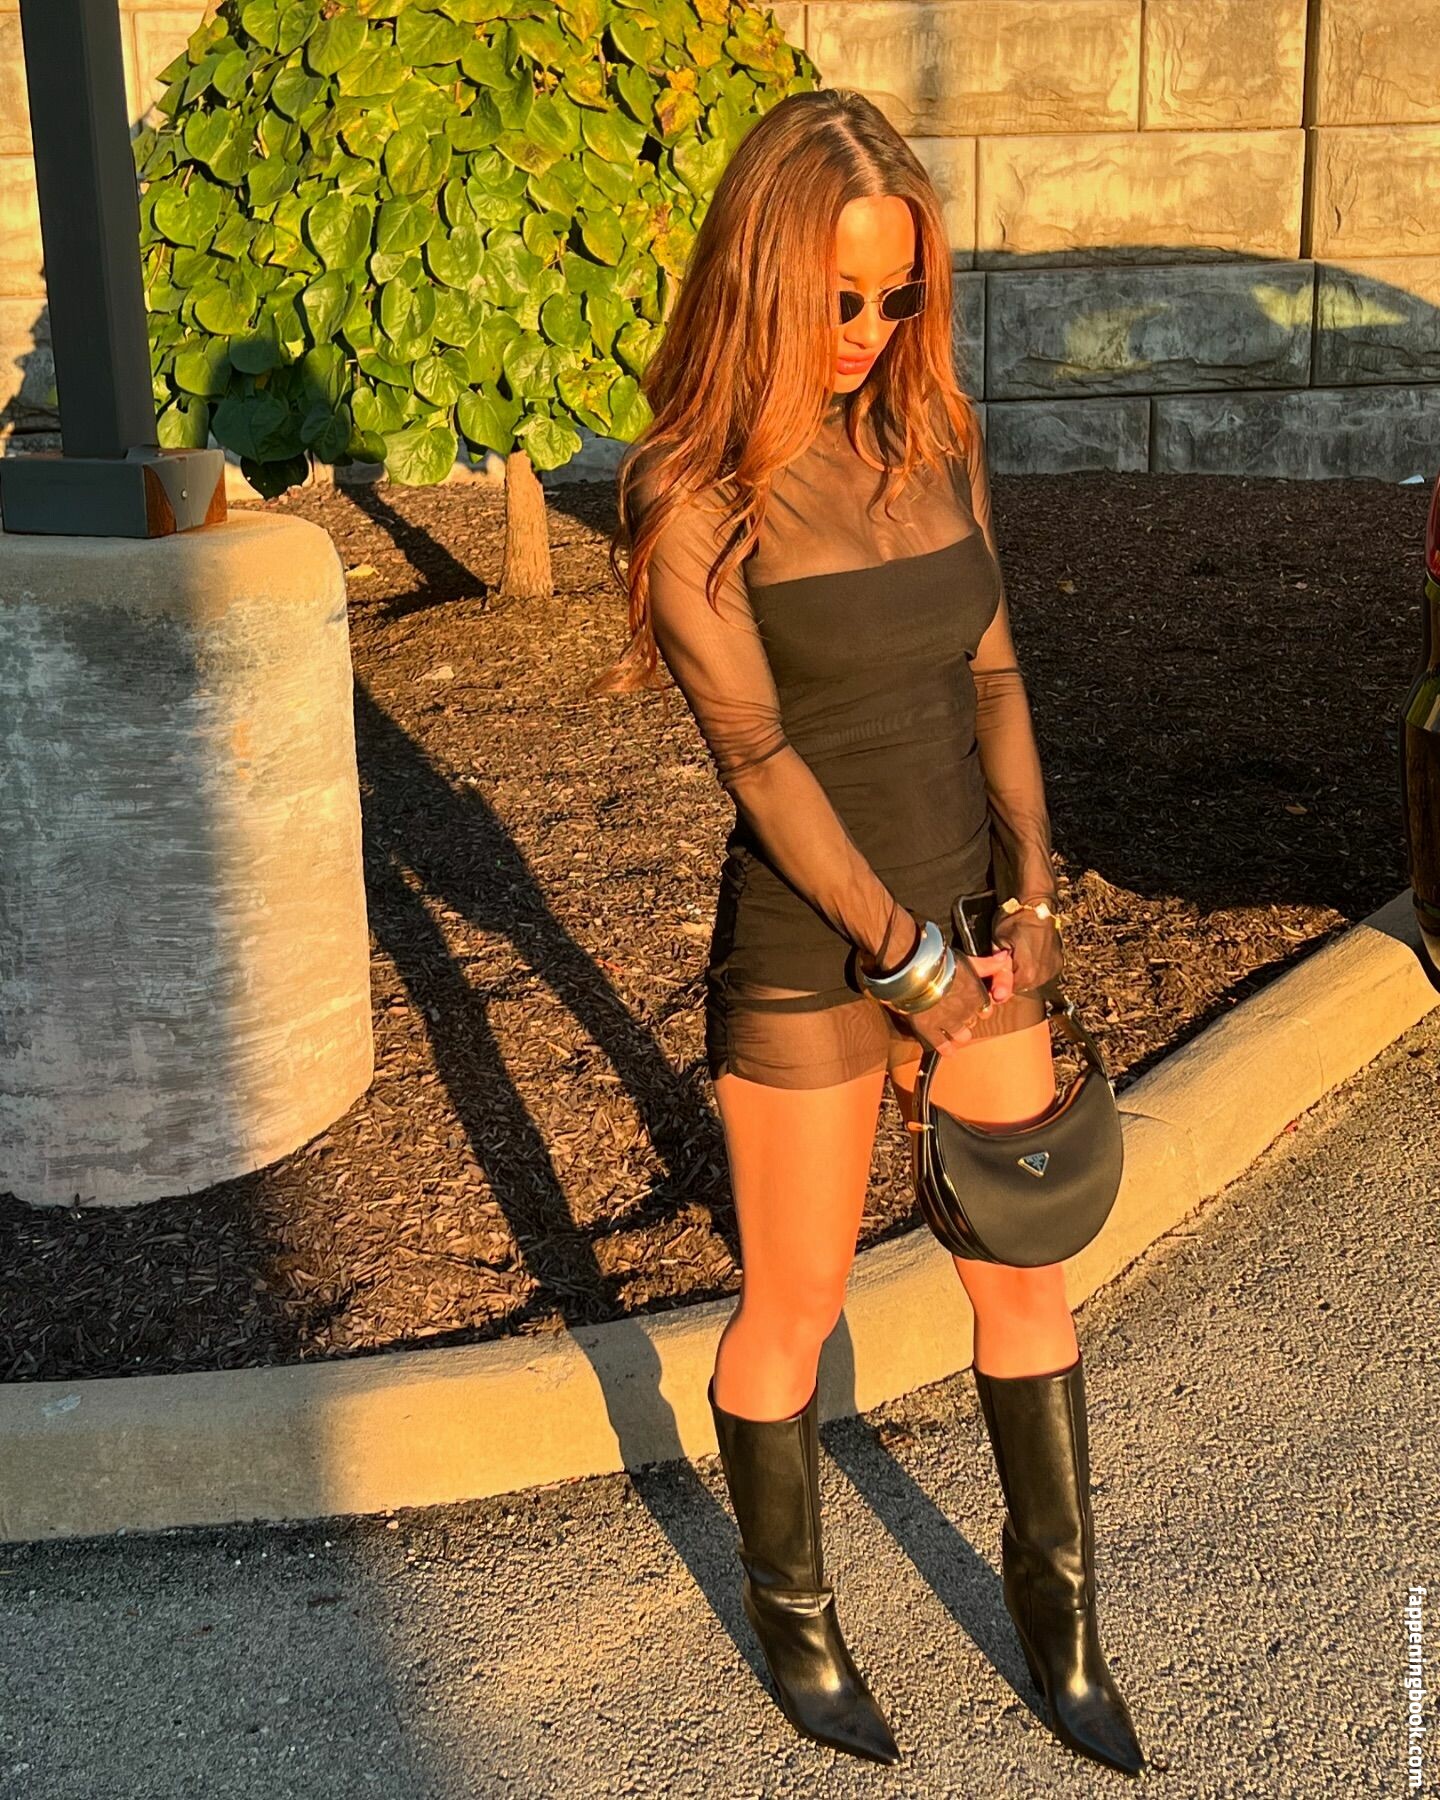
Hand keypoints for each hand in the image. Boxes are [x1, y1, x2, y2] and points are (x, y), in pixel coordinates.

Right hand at [891, 948, 1014, 1055]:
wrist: (917, 974)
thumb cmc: (943, 964)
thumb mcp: (969, 961)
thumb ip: (988, 964)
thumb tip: (1005, 957)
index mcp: (978, 996)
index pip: (986, 1009)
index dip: (979, 1007)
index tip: (971, 1004)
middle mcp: (967, 1013)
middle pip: (973, 1022)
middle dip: (967, 1018)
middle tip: (956, 1012)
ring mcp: (949, 1024)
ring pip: (962, 1036)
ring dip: (959, 1034)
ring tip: (951, 1029)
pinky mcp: (932, 1031)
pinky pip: (943, 1046)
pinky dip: (946, 1049)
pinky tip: (947, 1050)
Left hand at [989, 912, 1063, 994]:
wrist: (1036, 902)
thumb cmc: (1015, 918)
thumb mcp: (998, 943)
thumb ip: (998, 971)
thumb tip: (997, 994)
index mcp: (1029, 972)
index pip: (1009, 990)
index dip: (999, 982)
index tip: (994, 972)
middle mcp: (1044, 974)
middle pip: (1022, 986)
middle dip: (1012, 977)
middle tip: (1004, 959)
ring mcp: (1052, 967)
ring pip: (1033, 980)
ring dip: (1024, 973)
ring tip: (1017, 955)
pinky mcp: (1057, 961)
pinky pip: (1042, 972)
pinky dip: (1034, 967)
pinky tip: (1028, 955)